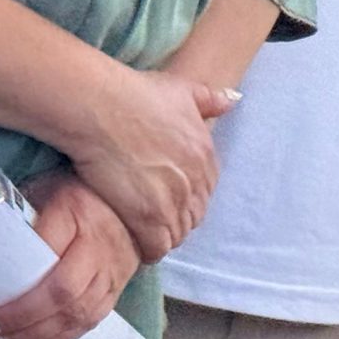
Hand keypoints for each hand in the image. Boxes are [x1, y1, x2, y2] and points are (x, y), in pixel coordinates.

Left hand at [0, 170, 141, 338]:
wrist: (132, 200)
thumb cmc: (77, 193)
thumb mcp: (46, 189)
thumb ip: (22, 214)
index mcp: (75, 210)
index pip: (44, 252)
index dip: (18, 288)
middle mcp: (98, 243)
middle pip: (63, 291)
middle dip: (23, 320)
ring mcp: (112, 268)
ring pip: (78, 312)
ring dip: (38, 336)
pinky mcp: (118, 287)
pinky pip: (91, 320)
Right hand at [68, 70, 238, 263]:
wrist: (104, 108)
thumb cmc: (138, 94)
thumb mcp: (183, 89)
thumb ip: (210, 99)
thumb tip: (234, 101)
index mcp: (205, 153)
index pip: (206, 189)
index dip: (188, 195)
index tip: (170, 196)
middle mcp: (195, 180)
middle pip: (194, 214)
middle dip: (178, 217)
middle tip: (155, 217)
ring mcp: (174, 201)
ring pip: (178, 233)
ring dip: (164, 234)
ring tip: (145, 231)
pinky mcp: (149, 218)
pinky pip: (158, 247)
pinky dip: (150, 249)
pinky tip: (137, 242)